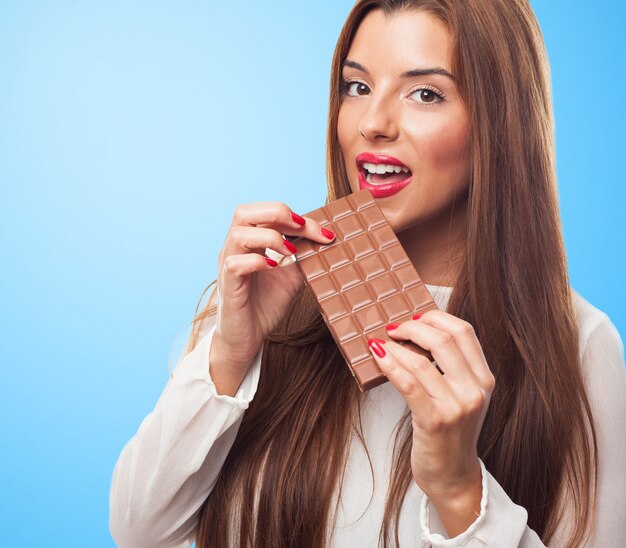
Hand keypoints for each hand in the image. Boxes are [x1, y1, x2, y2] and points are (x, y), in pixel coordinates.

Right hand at [210, 202, 334, 387]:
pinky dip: (257, 261)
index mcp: (249, 241)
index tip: (322, 232)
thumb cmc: (265, 304)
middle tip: (302, 227)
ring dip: (269, 237)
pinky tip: (275, 267)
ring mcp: (228, 266)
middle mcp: (234, 249)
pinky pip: (235, 264)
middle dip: (277, 213)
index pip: (265, 213)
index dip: (294, 215)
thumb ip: (303, 256)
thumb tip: (325, 239)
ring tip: (290, 251)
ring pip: (238, 234)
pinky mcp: (228, 286)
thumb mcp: (291, 276)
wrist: (248, 338)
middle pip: (244, 212)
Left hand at [366, 310, 494, 535]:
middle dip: (413, 326)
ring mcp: (457, 406)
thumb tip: (416, 331)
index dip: (435, 317)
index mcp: (484, 379)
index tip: (414, 316)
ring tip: (380, 342)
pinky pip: (408, 383)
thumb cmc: (451, 433)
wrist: (454, 477)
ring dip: (396, 346)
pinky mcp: (435, 421)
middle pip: (443, 340)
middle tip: (393, 327)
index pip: (464, 331)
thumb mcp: (462, 396)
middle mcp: (475, 390)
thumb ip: (451, 367)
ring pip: (423, 360)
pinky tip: (378, 356)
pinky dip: (390, 364)